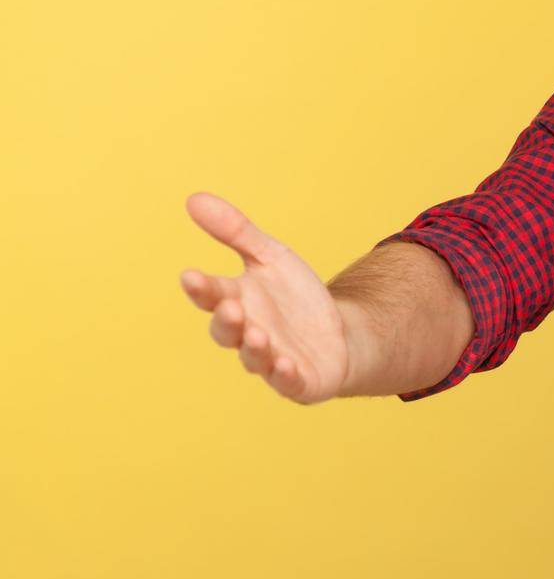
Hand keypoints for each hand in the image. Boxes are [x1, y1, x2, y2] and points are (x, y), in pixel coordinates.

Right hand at [180, 192, 349, 403]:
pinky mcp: (297, 379)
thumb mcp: (271, 257)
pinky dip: (284, 374)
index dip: (201, 287)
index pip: (212, 294)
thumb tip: (193, 198)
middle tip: (230, 306)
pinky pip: (287, 381)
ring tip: (258, 333)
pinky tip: (286, 364)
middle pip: (227, 330)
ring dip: (254, 346)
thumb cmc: (295, 297)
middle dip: (226, 320)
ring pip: (255, 357)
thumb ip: (236, 232)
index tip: (190, 275)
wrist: (338, 333)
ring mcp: (270, 358)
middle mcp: (247, 332)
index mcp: (237, 301)